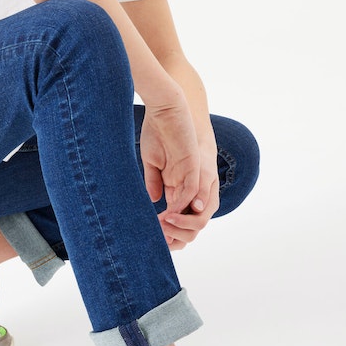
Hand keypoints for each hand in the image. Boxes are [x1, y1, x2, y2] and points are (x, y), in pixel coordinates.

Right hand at [141, 102, 218, 250]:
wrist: (165, 107)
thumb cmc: (157, 130)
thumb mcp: (152, 160)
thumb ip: (154, 179)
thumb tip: (153, 199)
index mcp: (177, 183)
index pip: (177, 214)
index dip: (169, 228)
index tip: (155, 238)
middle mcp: (188, 183)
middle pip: (190, 218)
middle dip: (176, 233)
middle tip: (160, 239)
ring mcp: (193, 175)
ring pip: (194, 210)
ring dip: (179, 222)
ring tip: (162, 228)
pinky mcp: (194, 165)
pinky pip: (192, 191)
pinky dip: (182, 204)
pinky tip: (168, 212)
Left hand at [158, 148, 218, 249]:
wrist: (198, 155)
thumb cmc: (202, 163)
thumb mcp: (205, 173)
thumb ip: (202, 190)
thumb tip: (197, 207)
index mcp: (209, 205)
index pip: (198, 223)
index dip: (182, 223)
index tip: (165, 217)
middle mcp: (201, 213)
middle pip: (189, 235)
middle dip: (173, 232)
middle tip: (157, 226)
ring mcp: (190, 214)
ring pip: (181, 236)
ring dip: (168, 236)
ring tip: (154, 231)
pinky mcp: (179, 211)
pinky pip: (173, 228)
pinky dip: (164, 231)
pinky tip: (153, 230)